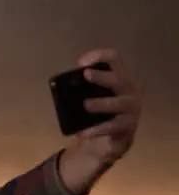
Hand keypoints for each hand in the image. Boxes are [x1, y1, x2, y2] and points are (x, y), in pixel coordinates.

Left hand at [72, 48, 141, 163]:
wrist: (112, 139)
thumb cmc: (101, 111)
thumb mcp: (93, 95)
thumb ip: (84, 87)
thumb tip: (62, 84)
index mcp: (120, 77)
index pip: (115, 59)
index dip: (99, 56)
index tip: (81, 62)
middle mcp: (129, 90)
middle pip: (119, 79)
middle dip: (102, 76)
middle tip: (86, 74)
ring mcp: (131, 109)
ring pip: (118, 103)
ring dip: (101, 103)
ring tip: (86, 105)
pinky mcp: (127, 127)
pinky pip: (112, 127)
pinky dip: (97, 129)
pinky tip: (83, 132)